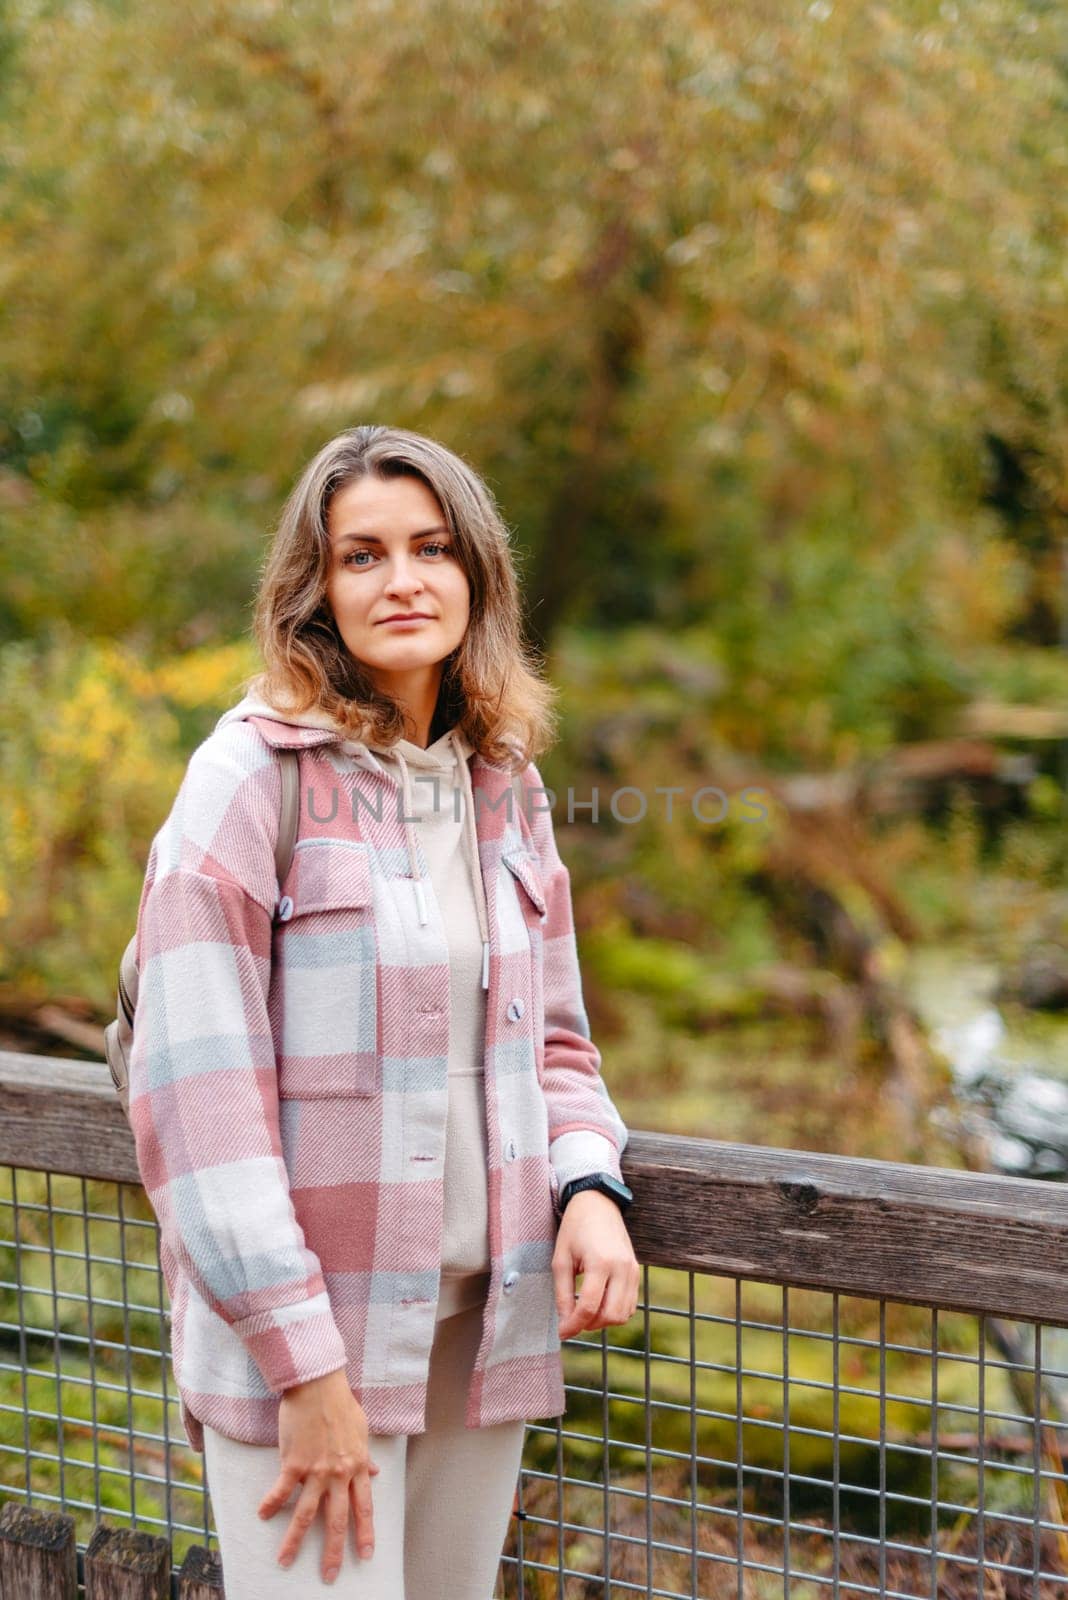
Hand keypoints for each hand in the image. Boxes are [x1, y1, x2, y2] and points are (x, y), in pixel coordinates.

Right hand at [257, 1367, 380, 1584]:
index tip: (365, 1555)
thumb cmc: (341, 1403)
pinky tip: (262, 1515)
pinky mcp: (293, 1463)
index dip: (365, 1533)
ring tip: (285, 1561)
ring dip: (294, 1541)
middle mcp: (339, 1473)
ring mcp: (316, 1470)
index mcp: (358, 1466)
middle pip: (336, 1520)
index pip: (364, 1508)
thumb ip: (366, 1455)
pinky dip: (271, 1504)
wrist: (318, 1384)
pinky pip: (281, 1491)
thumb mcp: (362, 1429)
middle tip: (329, 1576)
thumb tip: (376, 1471)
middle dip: (333, 1551)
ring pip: (305, 1515)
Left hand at [552, 1189, 639, 1341]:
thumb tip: (565, 1326)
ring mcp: (632, 1270)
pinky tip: (599, 1302)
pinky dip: (615, 1311)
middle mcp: (622, 1268)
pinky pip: (630, 1304)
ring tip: (585, 1310)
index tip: (561, 1333)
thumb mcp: (561, 1259)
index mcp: (600, 1262)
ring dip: (603, 1321)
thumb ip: (563, 1294)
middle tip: (572, 1319)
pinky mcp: (636, 1271)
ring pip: (623, 1314)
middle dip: (590, 1325)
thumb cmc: (574, 1229)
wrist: (597, 1203)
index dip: (574, 1325)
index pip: (589, 1307)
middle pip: (610, 1316)